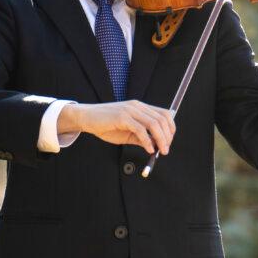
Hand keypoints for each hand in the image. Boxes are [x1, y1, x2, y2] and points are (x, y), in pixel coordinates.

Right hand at [57, 101, 174, 154]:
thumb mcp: (127, 133)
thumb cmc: (105, 125)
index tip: (169, 142)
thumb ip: (141, 137)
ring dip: (160, 139)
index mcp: (140, 107)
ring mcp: (130, 110)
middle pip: (162, 119)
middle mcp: (137, 106)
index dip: (171, 128)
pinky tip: (148, 149)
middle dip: (167, 136)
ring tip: (160, 151)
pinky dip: (147, 141)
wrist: (86, 118)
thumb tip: (155, 146)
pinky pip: (140, 129)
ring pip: (154, 124)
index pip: (164, 114)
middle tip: (166, 150)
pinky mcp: (122, 117)